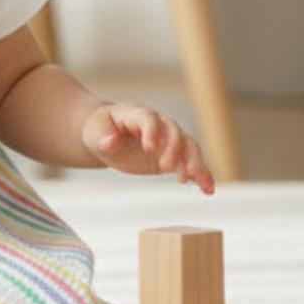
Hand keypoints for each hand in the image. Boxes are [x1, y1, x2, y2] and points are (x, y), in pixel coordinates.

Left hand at [82, 102, 214, 194]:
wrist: (108, 135)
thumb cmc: (100, 130)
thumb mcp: (95, 132)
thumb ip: (103, 137)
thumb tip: (109, 142)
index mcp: (137, 114)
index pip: (149, 118)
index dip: (151, 131)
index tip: (150, 147)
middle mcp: (159, 123)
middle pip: (173, 131)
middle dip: (173, 149)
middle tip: (165, 168)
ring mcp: (169, 138)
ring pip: (189, 146)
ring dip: (193, 161)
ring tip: (192, 178)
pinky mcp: (174, 155)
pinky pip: (192, 162)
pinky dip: (202, 174)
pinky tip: (208, 189)